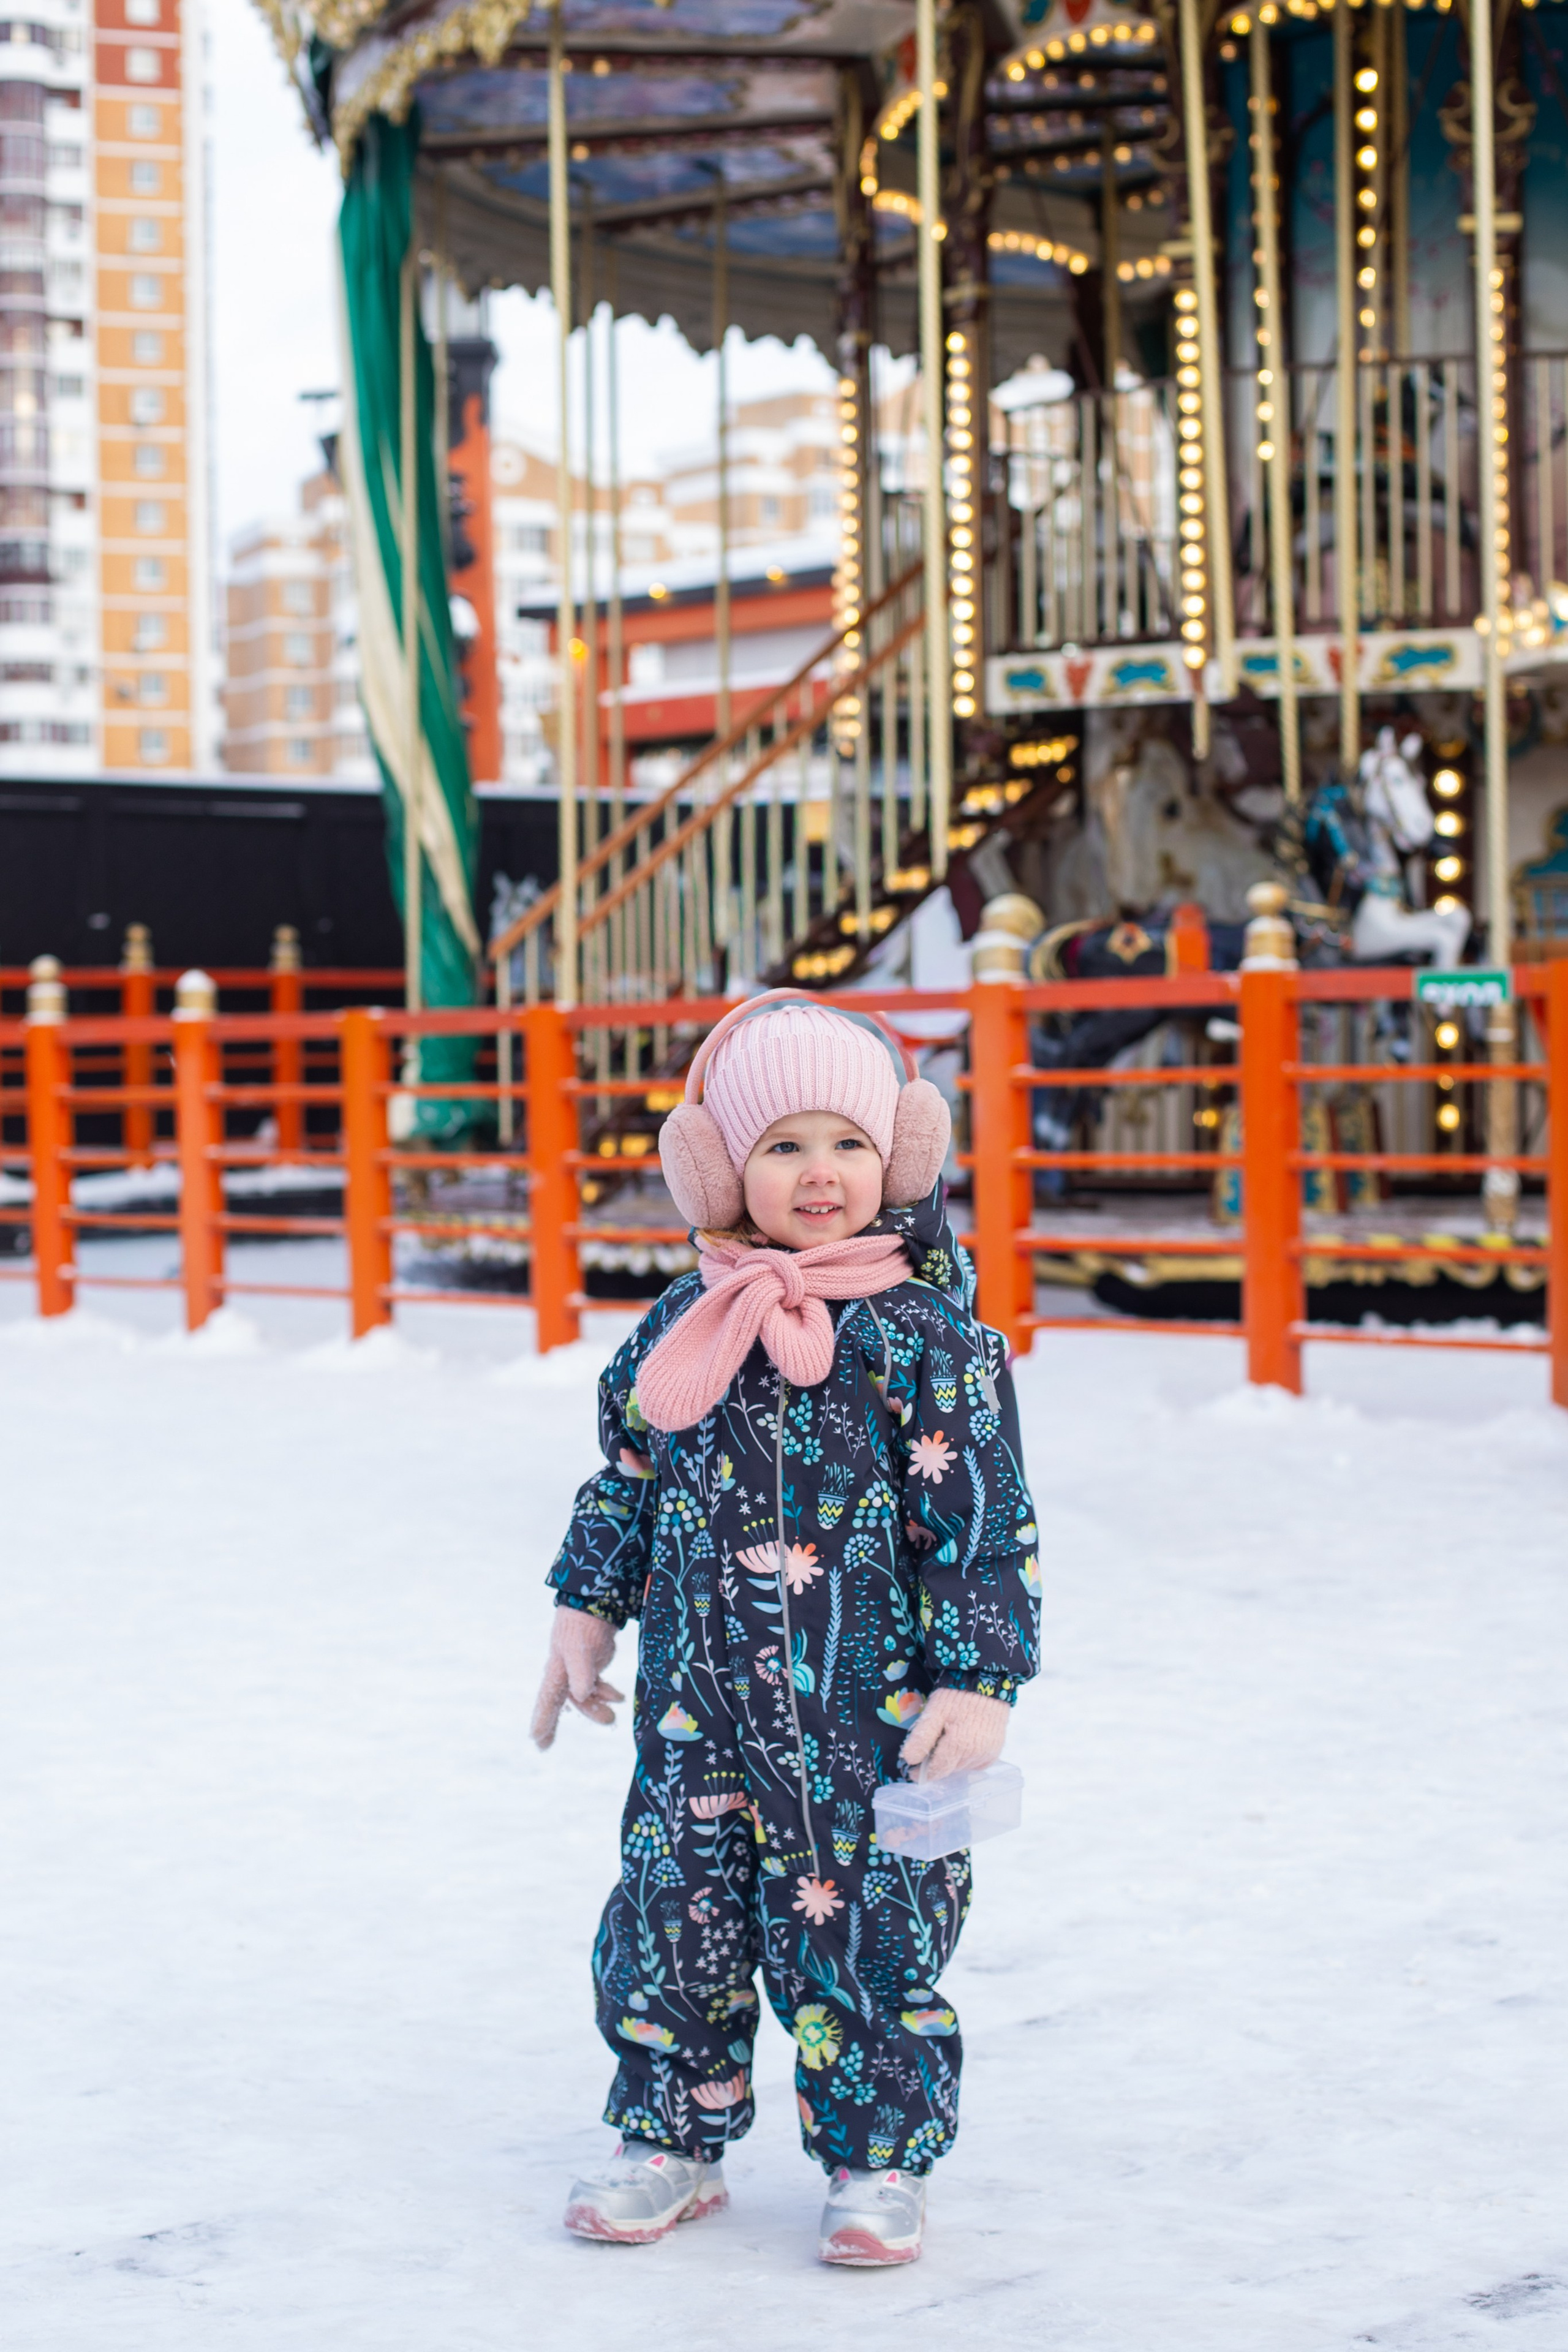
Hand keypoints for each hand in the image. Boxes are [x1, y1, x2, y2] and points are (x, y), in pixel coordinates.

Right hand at [530, 1607, 623, 1749]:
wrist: (594, 1607)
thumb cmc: (582, 1628)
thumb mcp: (580, 1650)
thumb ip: (582, 1673)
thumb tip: (580, 1696)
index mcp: (557, 1671)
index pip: (547, 1701)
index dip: (542, 1720)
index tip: (536, 1739)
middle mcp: (563, 1674)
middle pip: (558, 1704)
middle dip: (552, 1724)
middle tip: (545, 1746)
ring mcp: (577, 1671)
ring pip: (582, 1698)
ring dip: (596, 1709)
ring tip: (612, 1717)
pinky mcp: (591, 1666)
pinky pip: (595, 1687)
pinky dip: (606, 1694)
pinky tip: (618, 1697)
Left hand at [900, 1686, 1009, 1780]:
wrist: (984, 1684)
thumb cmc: (956, 1697)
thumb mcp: (934, 1712)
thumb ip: (921, 1738)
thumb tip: (909, 1760)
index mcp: (958, 1745)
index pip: (936, 1771)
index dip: (922, 1772)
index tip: (912, 1769)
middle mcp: (975, 1755)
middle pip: (948, 1770)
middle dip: (937, 1764)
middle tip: (931, 1746)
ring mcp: (987, 1755)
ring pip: (961, 1768)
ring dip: (951, 1761)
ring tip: (948, 1740)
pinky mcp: (995, 1753)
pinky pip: (975, 1764)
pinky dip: (966, 1759)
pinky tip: (962, 1743)